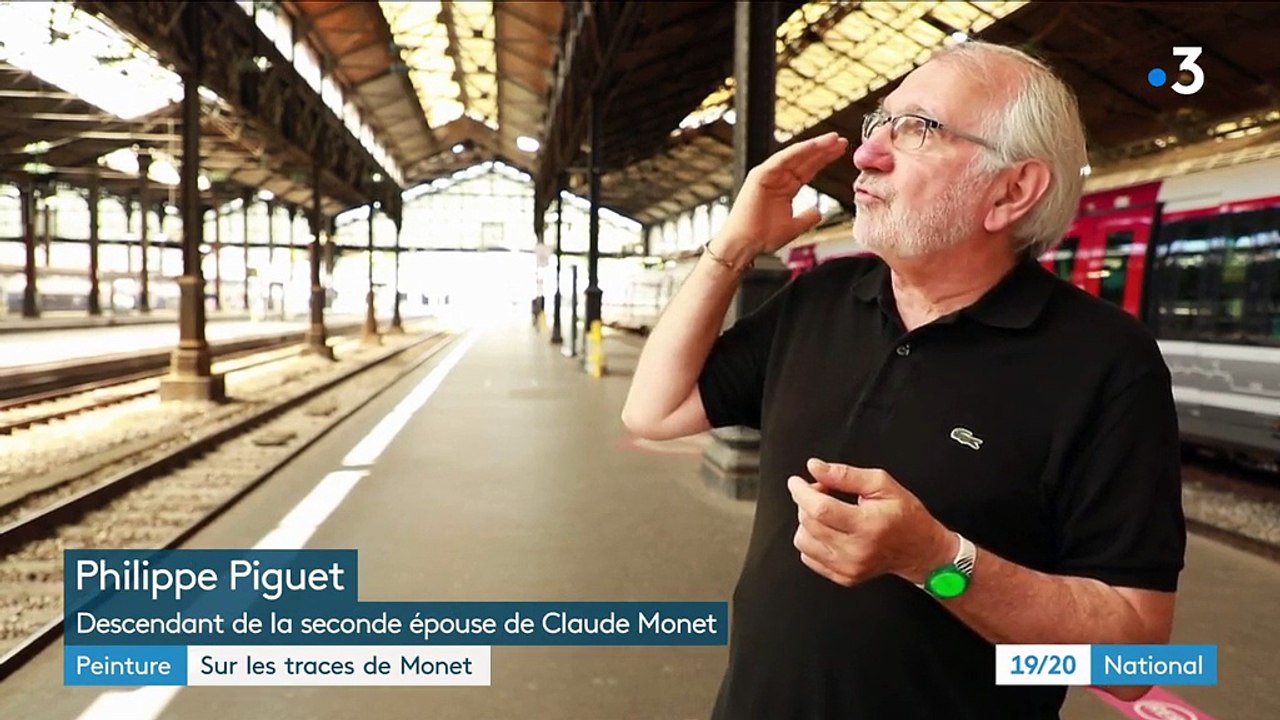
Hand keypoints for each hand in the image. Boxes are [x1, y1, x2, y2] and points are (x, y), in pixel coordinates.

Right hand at [714, 132, 848, 256]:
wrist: (745, 244)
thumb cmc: (763, 238)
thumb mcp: (793, 227)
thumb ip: (807, 218)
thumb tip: (818, 212)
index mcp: (785, 188)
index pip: (808, 169)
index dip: (824, 160)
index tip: (840, 151)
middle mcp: (777, 178)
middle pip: (804, 159)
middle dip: (823, 150)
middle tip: (841, 140)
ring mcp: (768, 175)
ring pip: (795, 156)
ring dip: (814, 146)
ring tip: (833, 139)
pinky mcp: (760, 175)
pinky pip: (782, 159)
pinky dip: (798, 151)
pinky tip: (813, 145)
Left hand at [787, 458, 955, 586]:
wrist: (920, 549)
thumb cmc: (904, 515)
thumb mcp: (882, 484)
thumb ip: (845, 474)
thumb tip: (815, 468)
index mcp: (867, 525)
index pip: (820, 509)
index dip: (802, 492)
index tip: (796, 482)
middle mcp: (856, 550)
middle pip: (809, 523)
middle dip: (806, 501)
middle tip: (823, 492)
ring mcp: (848, 567)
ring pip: (803, 541)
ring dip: (807, 522)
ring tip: (826, 512)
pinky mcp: (844, 577)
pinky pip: (809, 557)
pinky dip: (812, 540)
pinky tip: (828, 530)